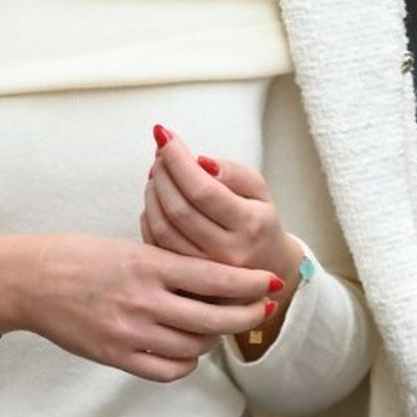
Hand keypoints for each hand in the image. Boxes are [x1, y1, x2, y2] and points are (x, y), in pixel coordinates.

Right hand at [0, 229, 271, 378]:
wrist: (30, 281)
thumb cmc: (76, 257)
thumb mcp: (127, 247)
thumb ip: (167, 265)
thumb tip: (212, 281)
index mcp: (147, 264)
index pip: (214, 278)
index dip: (249, 284)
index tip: (268, 284)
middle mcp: (142, 300)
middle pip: (213, 318)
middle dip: (245, 316)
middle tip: (260, 311)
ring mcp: (129, 332)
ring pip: (194, 347)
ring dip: (213, 340)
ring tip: (217, 329)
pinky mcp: (116, 356)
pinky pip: (166, 371)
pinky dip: (186, 364)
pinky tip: (187, 352)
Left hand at [141, 128, 299, 354]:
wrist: (266, 273)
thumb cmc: (259, 223)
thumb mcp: (259, 192)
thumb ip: (233, 173)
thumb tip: (199, 161)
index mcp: (250, 225)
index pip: (203, 190)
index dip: (178, 160)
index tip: (165, 137)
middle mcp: (227, 252)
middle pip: (178, 209)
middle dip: (162, 174)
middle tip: (160, 154)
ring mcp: (205, 270)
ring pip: (163, 228)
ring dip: (152, 194)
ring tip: (157, 174)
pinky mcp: (187, 279)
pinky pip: (157, 245)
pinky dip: (150, 217)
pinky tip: (156, 200)